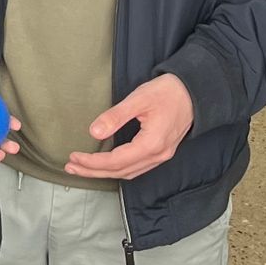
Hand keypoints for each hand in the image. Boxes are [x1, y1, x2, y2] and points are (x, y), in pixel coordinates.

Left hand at [65, 74, 194, 181]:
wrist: (194, 91)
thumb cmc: (168, 92)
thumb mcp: (138, 99)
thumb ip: (116, 117)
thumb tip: (94, 132)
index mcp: (151, 144)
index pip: (116, 161)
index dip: (93, 162)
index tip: (74, 157)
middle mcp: (157, 155)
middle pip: (120, 172)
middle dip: (94, 171)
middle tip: (71, 167)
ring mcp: (161, 156)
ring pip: (129, 172)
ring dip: (105, 172)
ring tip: (83, 167)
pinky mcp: (162, 152)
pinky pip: (137, 167)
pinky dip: (119, 168)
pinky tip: (107, 164)